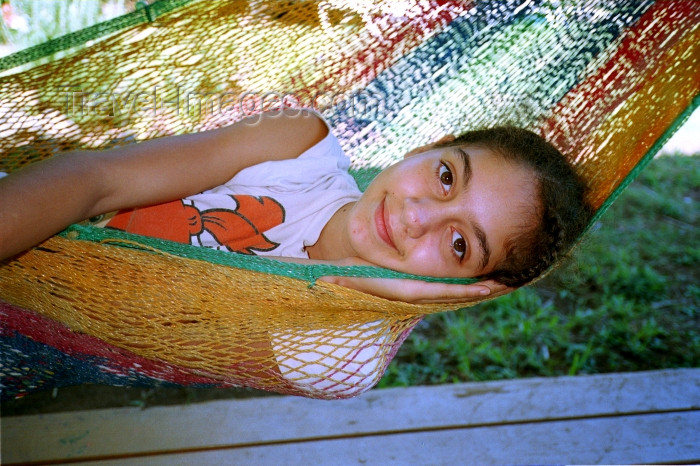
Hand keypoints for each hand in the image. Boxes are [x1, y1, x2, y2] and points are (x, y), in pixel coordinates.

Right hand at [318, 258, 514, 303]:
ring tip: (500, 282)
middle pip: (450, 295)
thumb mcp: (339, 277)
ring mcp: (414, 294)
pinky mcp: (415, 290)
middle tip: (507, 284)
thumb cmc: (338, 277)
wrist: (336, 285)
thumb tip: (326, 279)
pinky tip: (476, 281)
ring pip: (450, 292)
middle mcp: (410, 295)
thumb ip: (338, 279)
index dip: (460, 291)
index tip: (486, 289)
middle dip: (478, 291)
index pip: (434, 293)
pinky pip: (443, 289)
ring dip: (474, 289)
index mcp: (397, 292)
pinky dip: (462, 286)